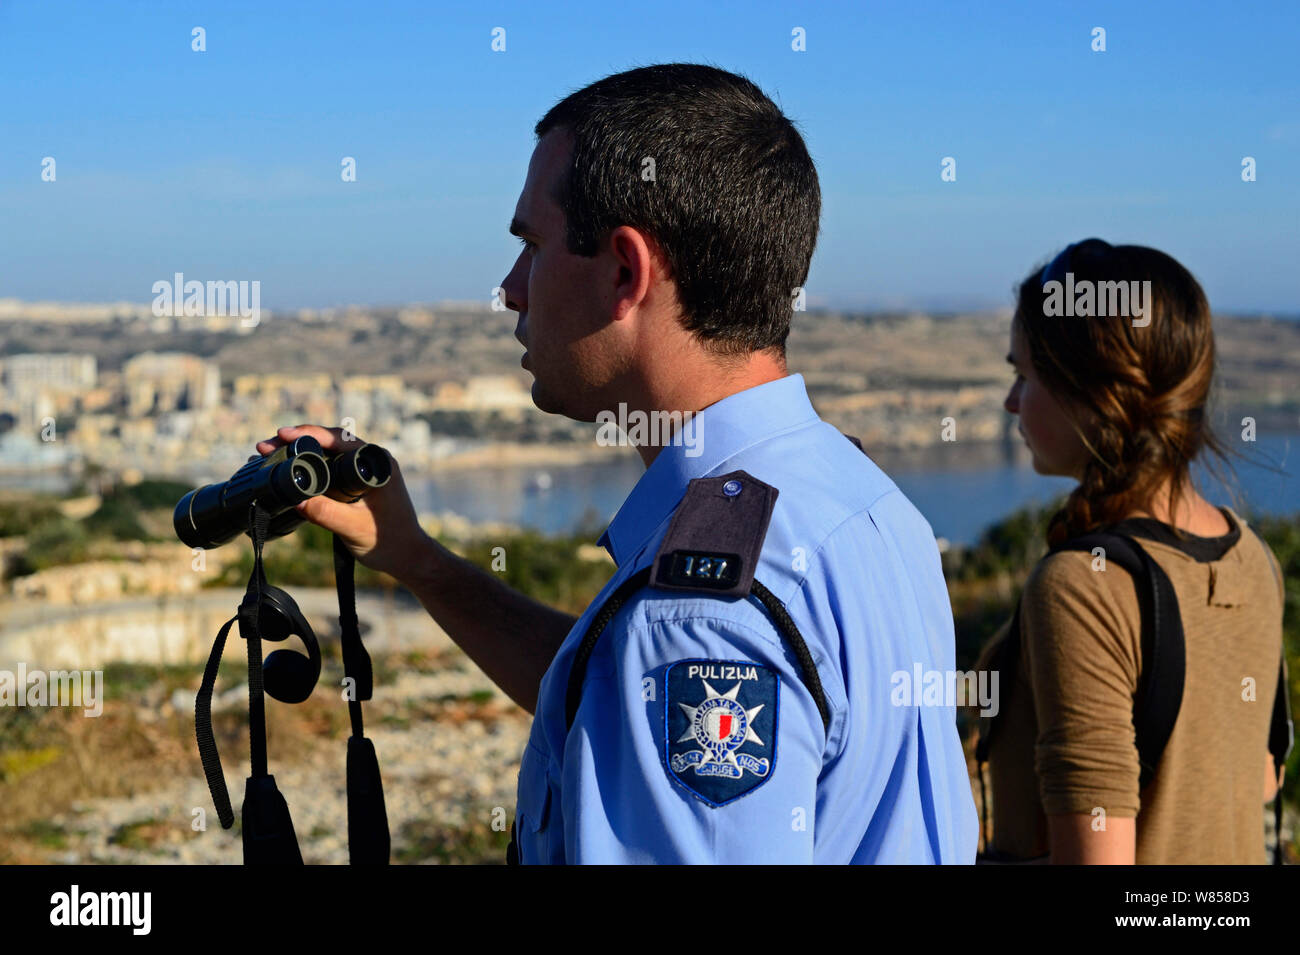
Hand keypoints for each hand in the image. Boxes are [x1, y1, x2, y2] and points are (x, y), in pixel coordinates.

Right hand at [255, 424, 429, 582]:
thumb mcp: (354, 529)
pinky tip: (290, 469)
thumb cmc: (388, 542)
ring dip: (302, 452)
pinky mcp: (360, 483)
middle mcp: (374, 461)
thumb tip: (297, 500)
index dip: (308, 434)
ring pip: (330, 453)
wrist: (407, 556)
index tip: (282, 435)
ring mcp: (367, 471)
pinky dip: (311, 465)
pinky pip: (332, 467)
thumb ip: (328, 514)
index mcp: (378, 464)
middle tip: (266, 446)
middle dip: (297, 440)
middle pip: (330, 442)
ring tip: (271, 454)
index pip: (339, 439)